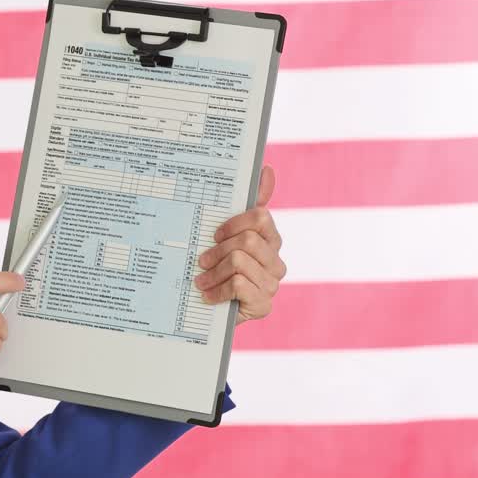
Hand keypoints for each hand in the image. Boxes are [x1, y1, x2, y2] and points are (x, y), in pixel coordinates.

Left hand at [194, 165, 285, 324]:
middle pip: (247, 240)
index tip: (214, 235)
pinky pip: (239, 285)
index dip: (233, 223)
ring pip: (239, 262)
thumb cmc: (217, 267)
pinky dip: (217, 290)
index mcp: (270, 240)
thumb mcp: (225, 234)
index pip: (260, 217)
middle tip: (202, 260)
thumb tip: (267, 168)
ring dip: (213, 272)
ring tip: (202, 281)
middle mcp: (276, 261)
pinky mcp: (263, 305)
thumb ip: (249, 202)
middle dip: (217, 250)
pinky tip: (208, 295)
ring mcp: (272, 284)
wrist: (208, 309)